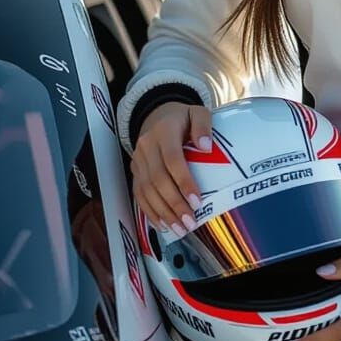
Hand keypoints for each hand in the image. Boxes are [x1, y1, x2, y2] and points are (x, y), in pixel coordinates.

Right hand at [130, 102, 211, 236]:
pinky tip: (163, 225)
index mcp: (164, 130)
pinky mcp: (135, 172)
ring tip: (180, 229)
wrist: (157, 115)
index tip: (197, 201)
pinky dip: (150, 212)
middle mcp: (146, 146)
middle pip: (158, 180)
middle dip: (174, 204)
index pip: (172, 159)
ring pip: (147, 191)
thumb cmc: (183, 118)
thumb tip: (206, 147)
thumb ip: (203, 125)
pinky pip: (139, 195)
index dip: (184, 181)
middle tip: (190, 222)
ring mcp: (138, 160)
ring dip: (163, 213)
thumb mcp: (197, 112)